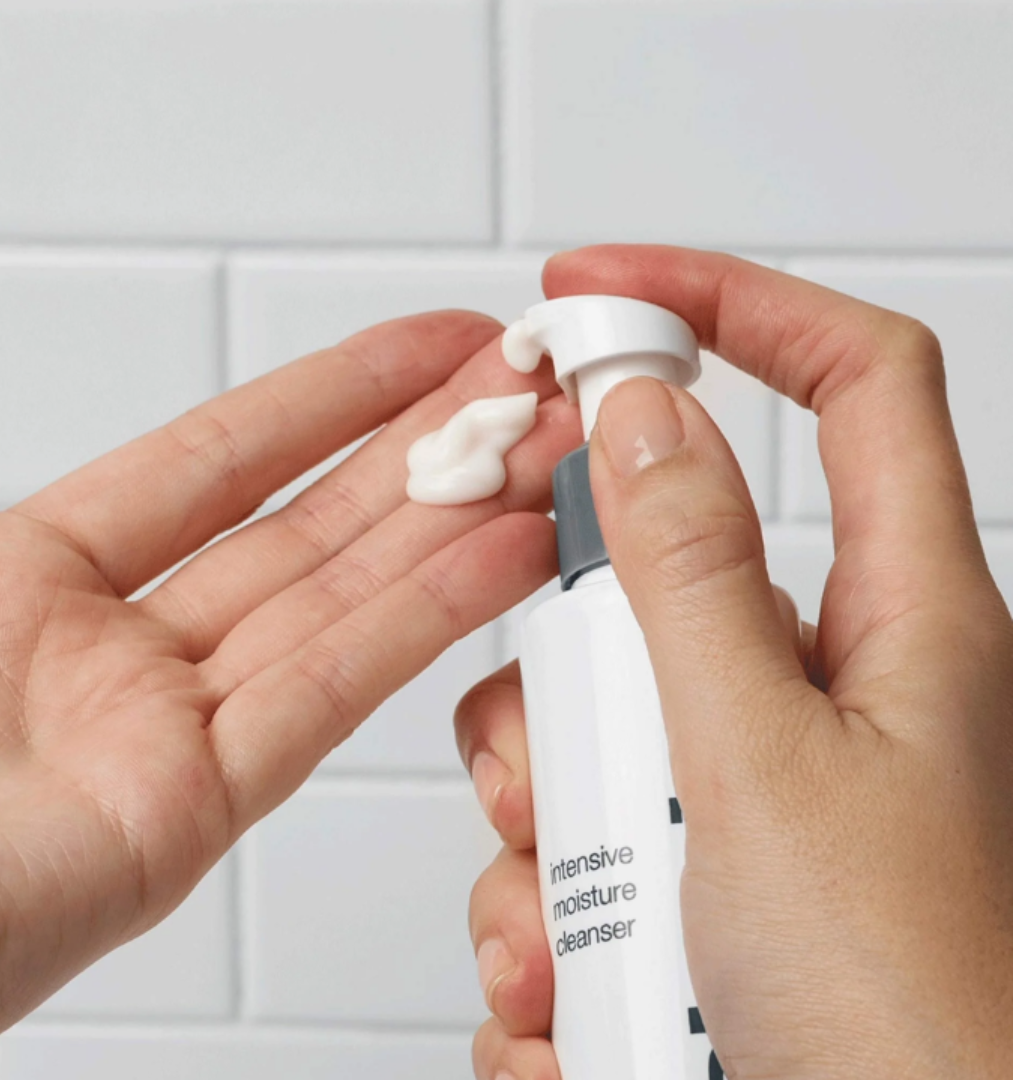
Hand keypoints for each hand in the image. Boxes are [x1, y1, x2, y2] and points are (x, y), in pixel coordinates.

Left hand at [0, 310, 580, 1070]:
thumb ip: (36, 538)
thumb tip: (173, 468)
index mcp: (24, 584)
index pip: (218, 459)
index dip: (332, 394)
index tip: (426, 346)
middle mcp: (114, 658)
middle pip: (305, 527)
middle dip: (426, 447)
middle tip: (521, 386)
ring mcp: (159, 736)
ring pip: (338, 604)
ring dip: (453, 524)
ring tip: (542, 455)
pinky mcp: (185, 818)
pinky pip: (324, 696)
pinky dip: (422, 623)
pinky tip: (500, 557)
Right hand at [459, 246, 1012, 1079]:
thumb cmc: (921, 1021)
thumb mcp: (765, 768)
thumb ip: (691, 576)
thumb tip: (641, 416)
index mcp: (902, 623)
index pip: (852, 380)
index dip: (733, 300)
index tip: (595, 292)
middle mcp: (830, 690)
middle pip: (657, 587)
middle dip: (564, 678)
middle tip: (555, 770)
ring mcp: (760, 785)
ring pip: (599, 730)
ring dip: (543, 836)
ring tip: (566, 945)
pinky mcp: (709, 871)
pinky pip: (590, 847)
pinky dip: (553, 925)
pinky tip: (572, 1008)